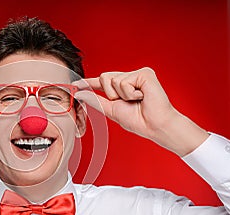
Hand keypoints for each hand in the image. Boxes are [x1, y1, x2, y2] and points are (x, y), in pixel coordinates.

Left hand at [74, 67, 208, 155]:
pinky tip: (142, 97)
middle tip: (127, 103)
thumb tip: (79, 93)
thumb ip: (95, 100)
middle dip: (110, 94)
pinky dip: (130, 93)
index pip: (101, 82)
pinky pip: (124, 81)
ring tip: (137, 100)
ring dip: (122, 96)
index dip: (88, 82)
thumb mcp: (111, 110)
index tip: (75, 84)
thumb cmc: (138, 121)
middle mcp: (129, 78)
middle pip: (104, 77)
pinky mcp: (145, 73)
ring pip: (113, 80)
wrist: (155, 126)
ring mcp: (137, 74)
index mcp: (121, 88)